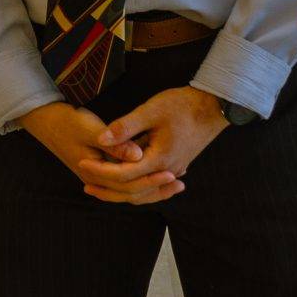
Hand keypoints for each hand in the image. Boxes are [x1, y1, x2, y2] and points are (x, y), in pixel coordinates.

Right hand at [17, 101, 179, 200]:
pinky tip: (153, 172)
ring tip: (173, 183)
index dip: (151, 180)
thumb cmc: (67, 122)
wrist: (44, 120)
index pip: (128, 185)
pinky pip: (123, 182)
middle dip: (156, 189)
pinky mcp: (99, 168)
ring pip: (128, 191)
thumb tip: (140, 154)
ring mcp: (97, 176)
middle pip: (130, 194)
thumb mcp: (91, 129)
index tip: (172, 172)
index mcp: (95, 172)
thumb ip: (115, 143)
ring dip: (150, 188)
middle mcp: (96, 179)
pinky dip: (140, 180)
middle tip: (180, 183)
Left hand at [77, 87, 228, 204]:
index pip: (123, 174)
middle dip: (108, 189)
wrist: (214, 106)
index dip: (100, 170)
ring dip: (122, 191)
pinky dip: (137, 186)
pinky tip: (125, 182)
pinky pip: (152, 183)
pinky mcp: (175, 165)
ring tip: (101, 187)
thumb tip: (101, 139)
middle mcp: (167, 170)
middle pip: (133, 190)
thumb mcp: (151, 111)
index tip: (81, 162)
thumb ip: (125, 127)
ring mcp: (173, 170)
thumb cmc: (183, 105)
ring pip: (144, 190)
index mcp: (159, 159)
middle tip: (85, 185)